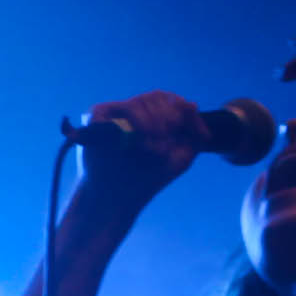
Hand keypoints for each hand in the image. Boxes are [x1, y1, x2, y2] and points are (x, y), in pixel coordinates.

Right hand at [70, 90, 208, 210]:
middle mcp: (131, 112)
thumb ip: (192, 134)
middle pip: (156, 97)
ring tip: (155, 147)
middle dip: (169, 117)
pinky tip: (140, 139)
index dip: (185, 111)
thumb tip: (192, 104)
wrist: (117, 198)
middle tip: (170, 137)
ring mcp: (113, 114)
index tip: (200, 134)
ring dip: (153, 123)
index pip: (169, 100)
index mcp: (149, 117)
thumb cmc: (146, 179)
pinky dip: (136, 122)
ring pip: (139, 102)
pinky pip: (118, 109)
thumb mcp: (179, 158)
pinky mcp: (95, 117)